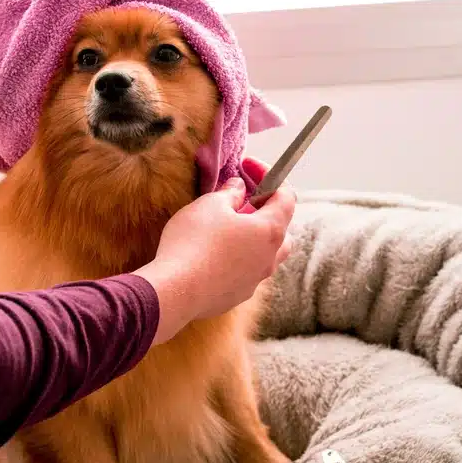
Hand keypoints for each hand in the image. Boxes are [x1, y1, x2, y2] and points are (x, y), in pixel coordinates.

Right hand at [135, 157, 295, 344]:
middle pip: (281, 228)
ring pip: (265, 254)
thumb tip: (239, 188)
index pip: (286, 196)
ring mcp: (256, 280)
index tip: (247, 166)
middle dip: (264, 210)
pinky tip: (213, 254)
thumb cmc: (194, 242)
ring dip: (252, 237)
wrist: (175, 290)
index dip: (268, 176)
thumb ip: (230, 193)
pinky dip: (237, 258)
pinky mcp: (238, 295)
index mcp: (270, 230)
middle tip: (241, 201)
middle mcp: (270, 257)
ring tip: (227, 228)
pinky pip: (246, 272)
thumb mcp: (210, 205)